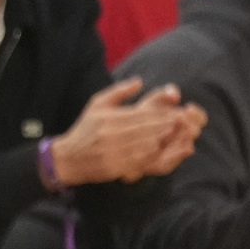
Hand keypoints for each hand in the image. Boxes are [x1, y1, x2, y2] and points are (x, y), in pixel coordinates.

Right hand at [49, 78, 205, 184]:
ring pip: (145, 144)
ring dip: (162, 139)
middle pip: (146, 129)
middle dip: (166, 125)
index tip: (175, 112)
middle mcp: (111, 134)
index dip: (161, 114)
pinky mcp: (115, 167)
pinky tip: (160, 148)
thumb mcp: (96, 104)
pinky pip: (139, 159)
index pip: (141, 115)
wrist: (68, 158)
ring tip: (175, 134)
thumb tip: (139, 81)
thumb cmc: (85, 129)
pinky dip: (152, 154)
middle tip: (181, 122)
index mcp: (108, 118)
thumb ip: (118, 92)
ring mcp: (113, 152)